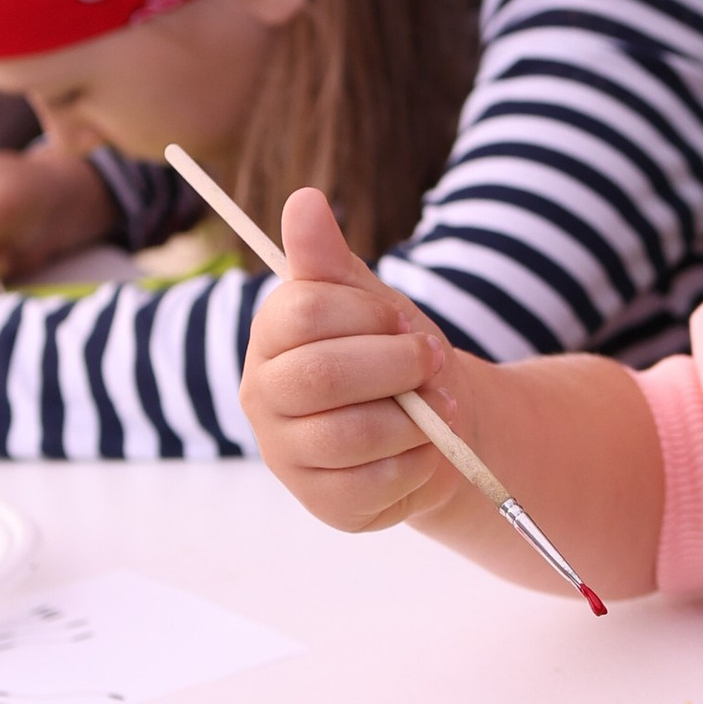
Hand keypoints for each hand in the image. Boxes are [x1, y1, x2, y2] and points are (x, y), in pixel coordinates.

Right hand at [240, 185, 460, 532]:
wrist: (438, 424)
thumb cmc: (395, 354)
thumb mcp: (370, 301)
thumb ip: (330, 258)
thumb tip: (303, 199)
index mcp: (271, 337)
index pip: (302, 312)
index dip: (366, 313)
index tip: (403, 320)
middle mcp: (264, 397)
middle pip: (322, 376)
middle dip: (395, 366)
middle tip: (433, 360)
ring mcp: (287, 456)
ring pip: (350, 435)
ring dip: (413, 418)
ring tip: (437, 407)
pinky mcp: (323, 503)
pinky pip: (372, 483)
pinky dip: (417, 462)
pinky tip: (427, 448)